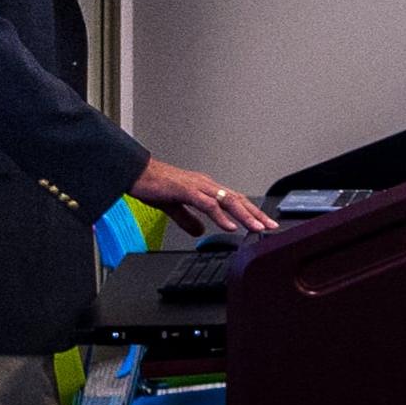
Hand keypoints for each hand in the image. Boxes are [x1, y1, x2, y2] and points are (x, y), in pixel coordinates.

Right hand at [135, 158, 277, 234]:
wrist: (135, 173)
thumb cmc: (153, 185)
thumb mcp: (174, 207)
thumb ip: (188, 219)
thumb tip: (200, 231)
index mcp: (205, 188)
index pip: (234, 200)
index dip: (250, 212)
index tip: (264, 223)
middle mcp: (206, 185)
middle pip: (237, 200)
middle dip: (256, 214)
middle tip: (271, 226)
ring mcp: (197, 187)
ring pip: (227, 201)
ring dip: (244, 216)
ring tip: (257, 228)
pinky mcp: (186, 191)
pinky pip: (208, 204)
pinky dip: (221, 216)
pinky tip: (230, 226)